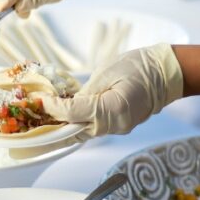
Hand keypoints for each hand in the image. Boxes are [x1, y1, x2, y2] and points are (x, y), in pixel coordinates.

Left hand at [40, 43, 183, 138]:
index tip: (39, 101)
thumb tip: (69, 104)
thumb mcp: (107, 72)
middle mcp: (115, 125)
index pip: (74, 113)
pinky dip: (79, 124)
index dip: (54, 108)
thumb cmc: (138, 66)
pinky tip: (66, 119)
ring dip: (65, 127)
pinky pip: (94, 128)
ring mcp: (119, 128)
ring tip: (46, 121)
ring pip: (84, 133)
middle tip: (34, 122)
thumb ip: (86, 91)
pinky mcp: (119, 126)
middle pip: (77, 130)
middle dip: (54, 126)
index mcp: (113, 109)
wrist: (165, 73)